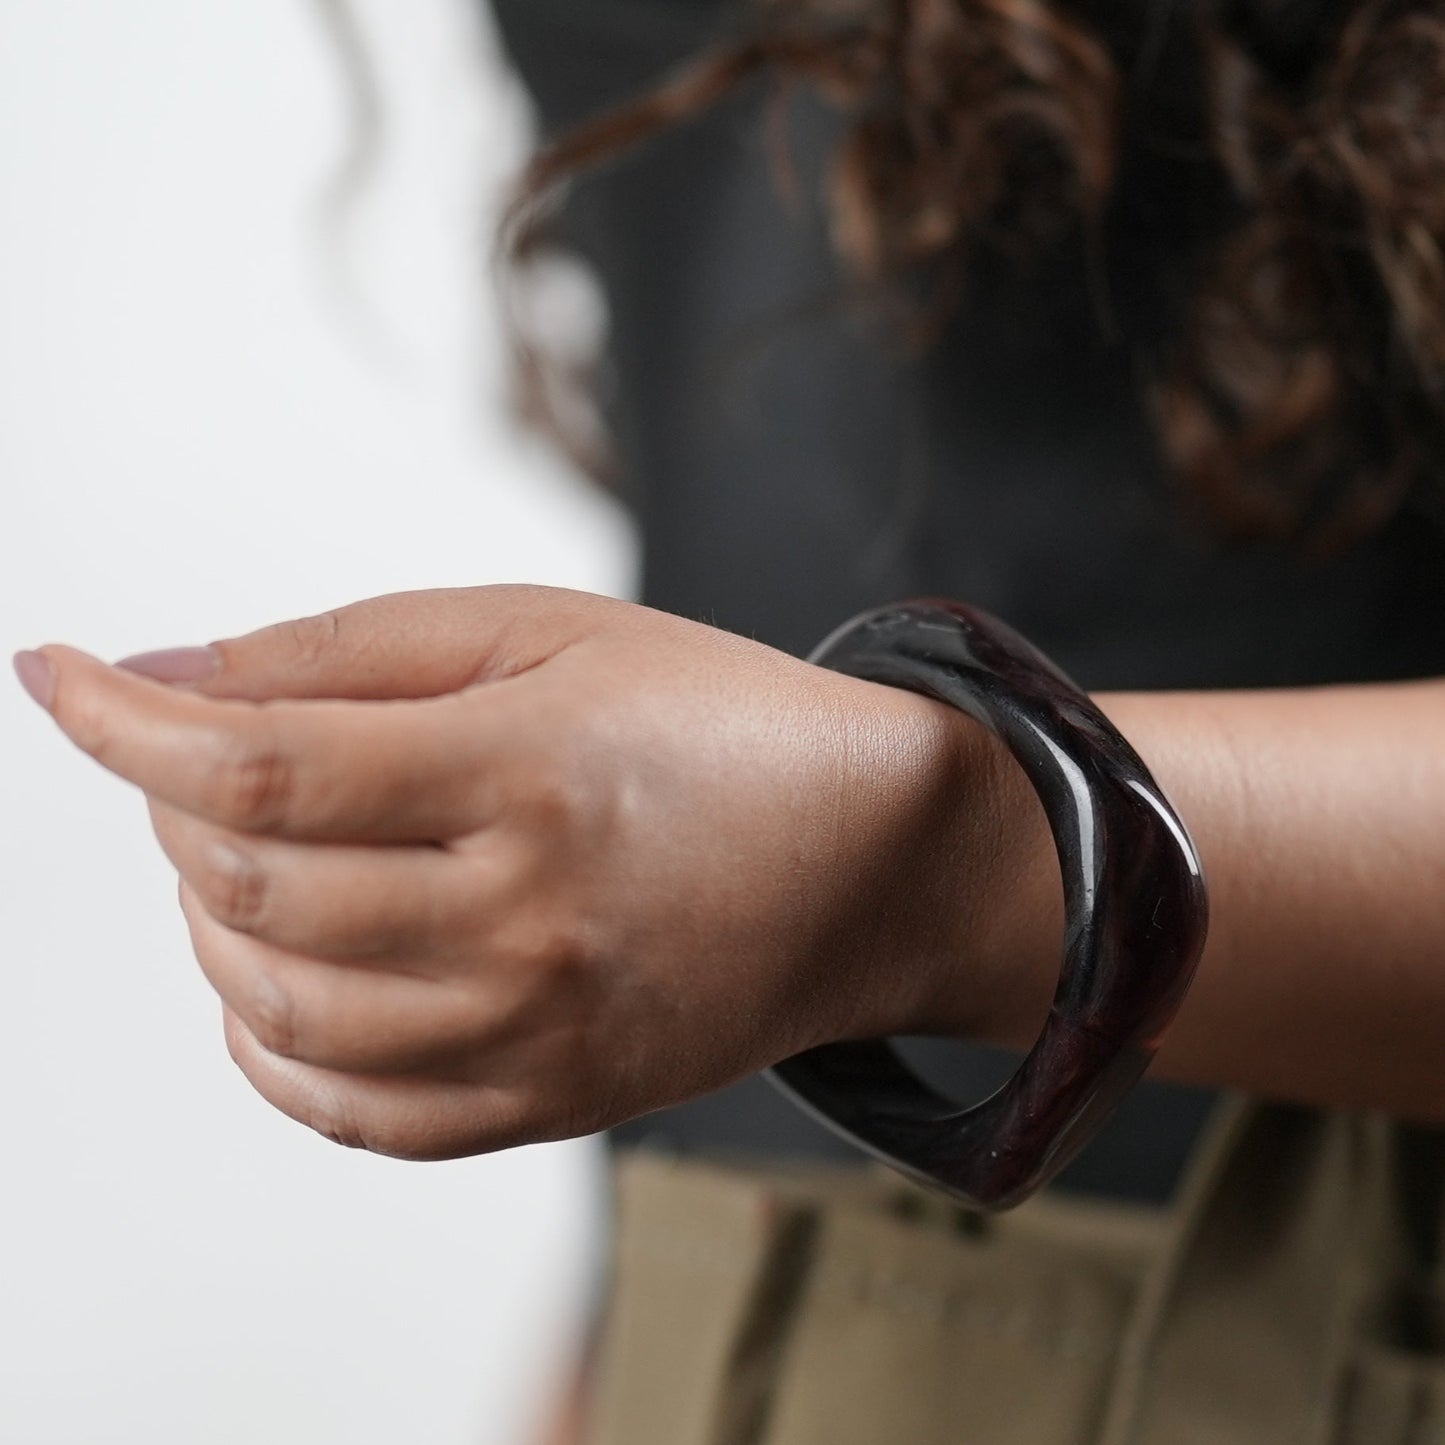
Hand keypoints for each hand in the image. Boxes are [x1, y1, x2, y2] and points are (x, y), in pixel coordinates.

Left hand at [14, 587, 993, 1158]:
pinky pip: (356, 1114)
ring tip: (246, 852)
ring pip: (279, 1009)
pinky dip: (269, 1050)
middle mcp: (527, 920)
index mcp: (530, 773)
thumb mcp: (554, 632)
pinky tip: (274, 978)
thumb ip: (357, 651)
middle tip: (202, 751)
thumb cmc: (715, 720)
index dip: (120, 722)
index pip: (259, 765)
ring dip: (210, 921)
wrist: (868, 858)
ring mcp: (540, 1030)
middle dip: (172, 805)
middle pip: (251, 890)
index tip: (53, 673)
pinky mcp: (555, 1102)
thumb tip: (173, 677)